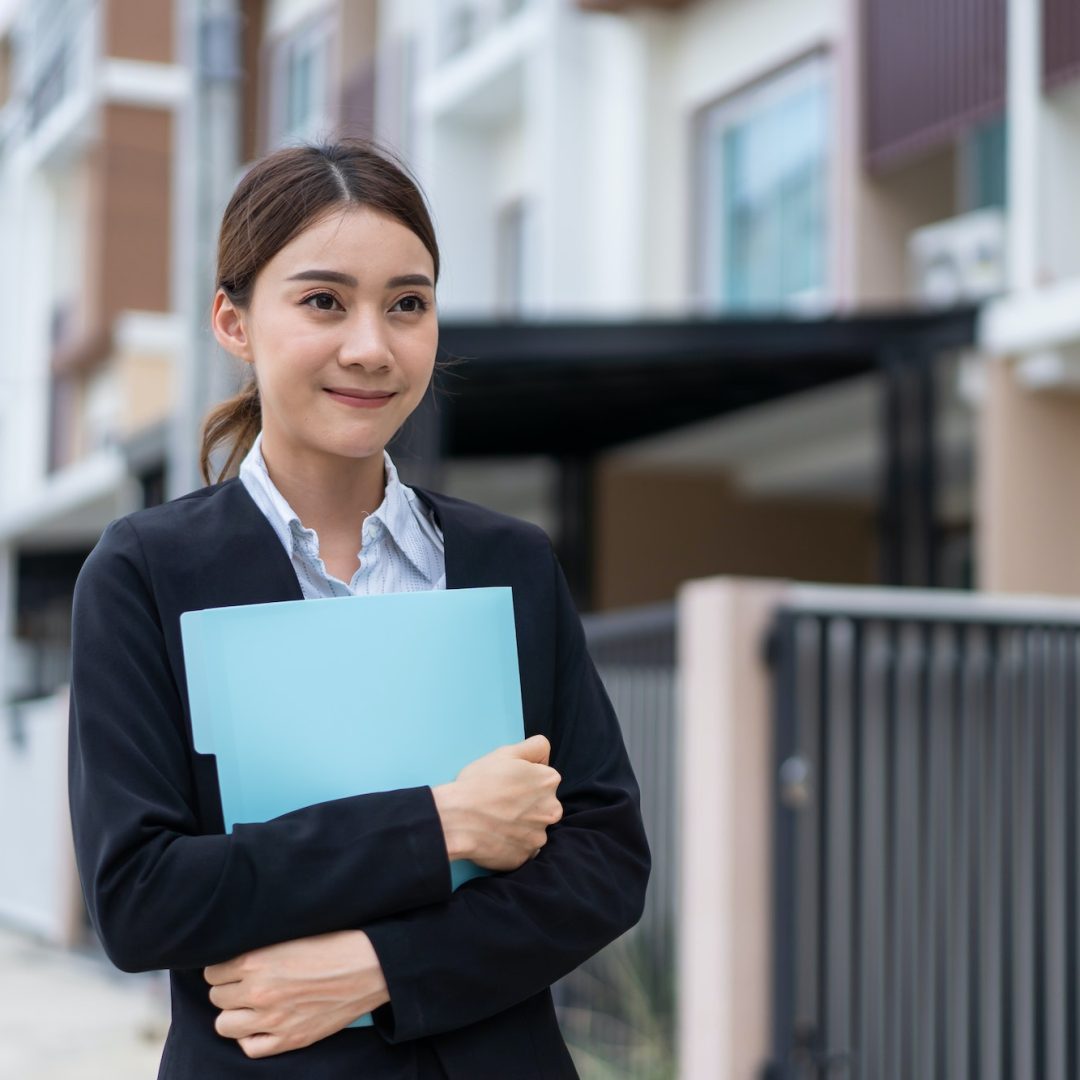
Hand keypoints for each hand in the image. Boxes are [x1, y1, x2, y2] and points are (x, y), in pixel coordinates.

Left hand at [204, 930, 388, 1058]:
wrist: (370, 966)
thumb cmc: (334, 943)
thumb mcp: (292, 934)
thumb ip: (260, 947)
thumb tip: (236, 954)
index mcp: (255, 960)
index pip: (212, 971)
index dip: (222, 968)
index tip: (234, 967)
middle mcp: (258, 991)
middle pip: (217, 996)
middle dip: (228, 989)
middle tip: (245, 983)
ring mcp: (272, 1019)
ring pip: (224, 1024)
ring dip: (234, 1013)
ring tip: (249, 1004)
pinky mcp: (289, 1039)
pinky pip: (249, 1047)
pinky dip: (250, 1037)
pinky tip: (260, 1024)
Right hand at [432, 734, 563, 871]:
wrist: (456, 819)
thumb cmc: (479, 783)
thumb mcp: (506, 752)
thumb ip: (535, 747)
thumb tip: (545, 756)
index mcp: (549, 781)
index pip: (544, 777)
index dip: (525, 778)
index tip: (508, 783)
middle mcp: (551, 810)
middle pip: (542, 805)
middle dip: (526, 804)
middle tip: (500, 803)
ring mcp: (539, 836)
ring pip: (532, 828)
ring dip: (519, 825)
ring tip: (495, 820)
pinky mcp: (525, 857)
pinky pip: (521, 849)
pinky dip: (512, 844)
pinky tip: (495, 836)